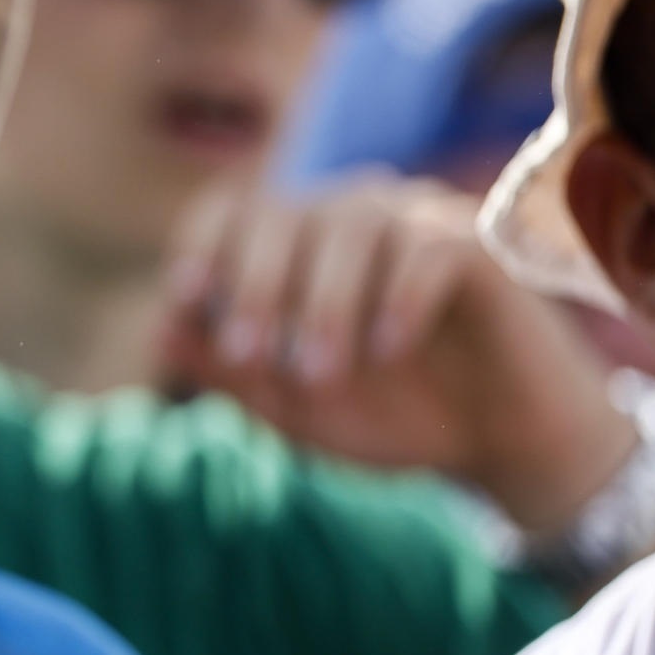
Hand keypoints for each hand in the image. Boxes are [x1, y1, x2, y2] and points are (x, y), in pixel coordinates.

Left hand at [158, 175, 634, 536]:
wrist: (494, 442)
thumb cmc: (384, 413)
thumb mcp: (290, 406)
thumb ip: (225, 369)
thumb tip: (160, 330)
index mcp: (292, 242)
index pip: (229, 212)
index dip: (202, 248)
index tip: (186, 299)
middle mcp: (347, 214)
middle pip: (283, 215)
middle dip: (256, 288)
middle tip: (247, 356)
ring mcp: (413, 220)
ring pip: (351, 227)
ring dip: (325, 304)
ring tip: (320, 375)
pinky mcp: (475, 245)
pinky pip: (428, 248)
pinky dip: (400, 298)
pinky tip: (388, 350)